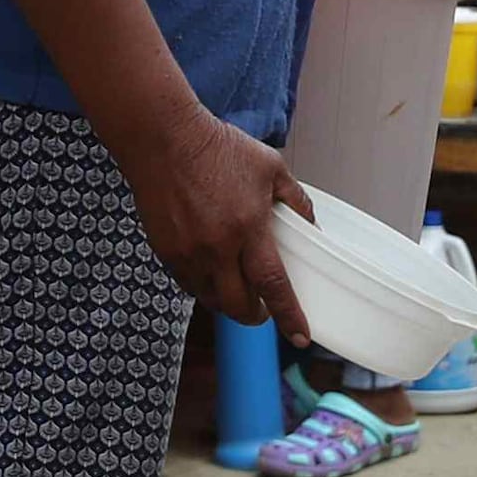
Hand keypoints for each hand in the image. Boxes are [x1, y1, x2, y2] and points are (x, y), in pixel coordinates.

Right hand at [123, 103, 302, 329]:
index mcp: (248, 227)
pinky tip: (212, 272)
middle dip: (255, 316)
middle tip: (263, 312)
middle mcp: (217, 247)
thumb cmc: (219, 148)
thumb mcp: (271, 166)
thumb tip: (312, 226)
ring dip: (228, 303)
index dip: (289, 316)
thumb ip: (295, 200)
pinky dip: (204, 286)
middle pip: (238, 306)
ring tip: (237, 291)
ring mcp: (188, 252)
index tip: (300, 337)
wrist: (164, 139)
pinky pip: (188, 284)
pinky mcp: (165, 250)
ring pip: (211, 299)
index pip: (273, 285)